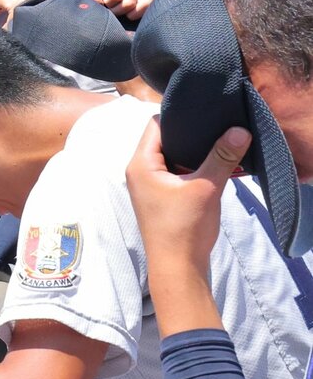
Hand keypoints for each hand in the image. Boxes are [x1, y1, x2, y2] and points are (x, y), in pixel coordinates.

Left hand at [125, 118, 248, 280]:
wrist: (177, 267)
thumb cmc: (184, 228)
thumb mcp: (206, 187)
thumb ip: (222, 156)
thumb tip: (239, 130)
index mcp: (140, 164)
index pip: (155, 125)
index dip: (180, 115)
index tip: (205, 111)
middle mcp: (139, 172)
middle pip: (164, 139)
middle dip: (191, 133)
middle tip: (217, 126)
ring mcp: (148, 185)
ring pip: (173, 156)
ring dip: (195, 152)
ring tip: (220, 144)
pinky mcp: (161, 197)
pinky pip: (177, 172)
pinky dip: (194, 167)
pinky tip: (215, 166)